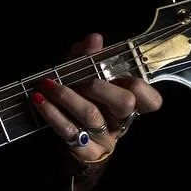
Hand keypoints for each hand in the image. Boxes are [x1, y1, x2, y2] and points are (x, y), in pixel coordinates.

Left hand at [31, 32, 162, 165]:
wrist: (56, 141)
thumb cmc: (76, 100)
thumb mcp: (80, 75)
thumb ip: (87, 56)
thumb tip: (95, 38)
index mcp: (128, 104)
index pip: (151, 100)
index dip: (140, 87)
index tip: (118, 74)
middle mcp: (120, 122)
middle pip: (124, 103)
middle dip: (100, 86)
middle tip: (81, 79)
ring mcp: (104, 139)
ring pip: (92, 116)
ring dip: (67, 95)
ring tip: (47, 85)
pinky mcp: (85, 152)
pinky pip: (69, 132)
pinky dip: (52, 114)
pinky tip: (39, 101)